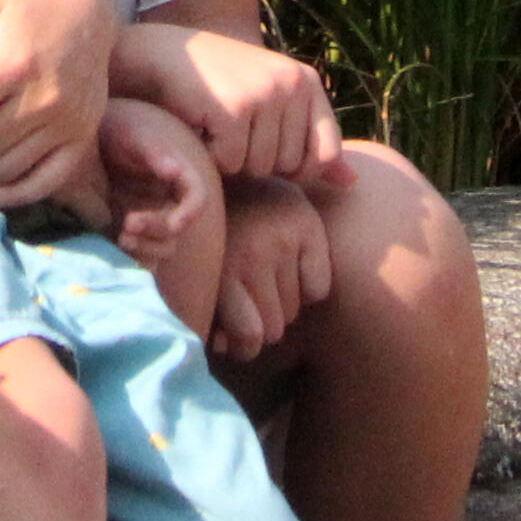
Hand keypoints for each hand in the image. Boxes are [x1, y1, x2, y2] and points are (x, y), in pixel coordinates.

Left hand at [93, 97, 220, 270]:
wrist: (92, 139)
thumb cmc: (116, 128)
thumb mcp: (132, 134)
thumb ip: (154, 151)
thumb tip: (175, 171)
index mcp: (179, 175)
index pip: (198, 198)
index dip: (190, 214)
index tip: (173, 224)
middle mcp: (170, 200)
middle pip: (176, 228)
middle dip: (155, 230)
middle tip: (128, 224)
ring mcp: (152, 217)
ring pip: (163, 247)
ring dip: (146, 248)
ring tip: (121, 239)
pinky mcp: (133, 231)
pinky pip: (143, 256)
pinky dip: (134, 259)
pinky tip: (115, 250)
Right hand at [118, 18, 346, 187]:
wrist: (157, 54)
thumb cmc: (213, 85)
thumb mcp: (268, 105)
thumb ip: (308, 140)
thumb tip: (351, 183)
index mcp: (306, 81)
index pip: (325, 154)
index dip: (293, 165)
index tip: (261, 143)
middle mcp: (291, 84)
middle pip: (289, 167)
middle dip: (255, 160)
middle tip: (227, 126)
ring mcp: (263, 95)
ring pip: (258, 169)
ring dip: (230, 160)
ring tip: (212, 123)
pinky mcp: (232, 109)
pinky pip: (229, 165)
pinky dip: (207, 156)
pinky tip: (196, 125)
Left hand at [211, 173, 337, 360]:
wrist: (234, 173)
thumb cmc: (215, 237)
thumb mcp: (202, 273)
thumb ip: (208, 314)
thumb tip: (224, 348)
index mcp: (219, 269)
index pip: (250, 337)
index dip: (245, 347)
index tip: (237, 337)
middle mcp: (251, 254)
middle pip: (274, 330)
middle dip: (263, 323)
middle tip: (252, 298)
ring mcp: (283, 240)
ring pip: (294, 311)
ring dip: (283, 304)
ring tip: (266, 276)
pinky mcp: (309, 228)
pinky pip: (318, 289)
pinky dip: (308, 287)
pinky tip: (291, 267)